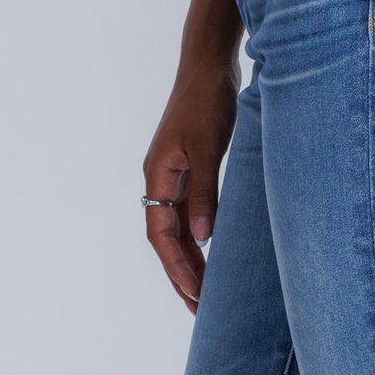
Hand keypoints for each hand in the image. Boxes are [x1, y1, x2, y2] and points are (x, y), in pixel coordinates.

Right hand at [143, 63, 238, 311]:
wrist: (209, 64)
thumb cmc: (206, 100)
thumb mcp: (207, 147)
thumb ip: (206, 193)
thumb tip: (203, 240)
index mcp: (157, 176)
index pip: (161, 235)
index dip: (177, 268)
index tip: (194, 296)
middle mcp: (162, 180)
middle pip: (168, 239)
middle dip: (182, 274)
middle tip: (201, 310)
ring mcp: (176, 175)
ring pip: (180, 229)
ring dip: (193, 260)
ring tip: (209, 293)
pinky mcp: (193, 169)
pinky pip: (192, 213)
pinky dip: (202, 237)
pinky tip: (216, 253)